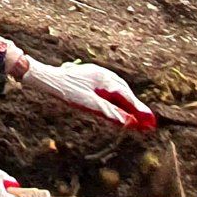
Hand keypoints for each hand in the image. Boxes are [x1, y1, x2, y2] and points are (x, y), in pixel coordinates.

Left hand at [22, 60, 155, 129]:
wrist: (46, 78)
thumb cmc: (66, 90)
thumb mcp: (89, 104)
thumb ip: (110, 112)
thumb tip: (130, 122)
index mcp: (104, 79)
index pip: (126, 97)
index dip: (139, 111)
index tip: (151, 123)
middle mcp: (103, 74)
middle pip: (124, 92)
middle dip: (136, 107)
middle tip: (148, 122)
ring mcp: (96, 74)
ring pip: (117, 89)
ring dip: (127, 101)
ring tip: (136, 115)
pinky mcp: (89, 76)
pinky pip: (108, 87)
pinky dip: (116, 97)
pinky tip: (117, 104)